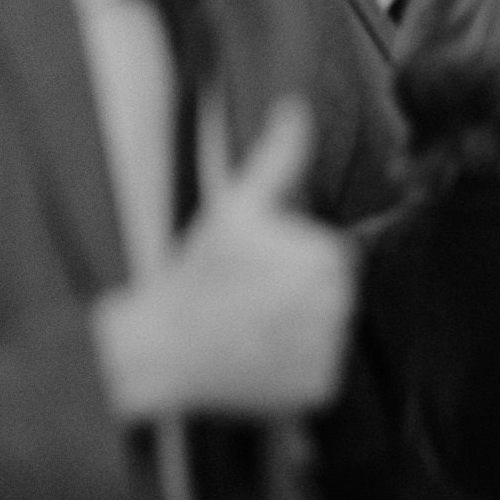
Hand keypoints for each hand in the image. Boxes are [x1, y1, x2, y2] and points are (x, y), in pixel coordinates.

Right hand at [93, 100, 352, 419]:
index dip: (290, 260)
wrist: (160, 351)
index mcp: (329, 260)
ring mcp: (331, 353)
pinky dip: (292, 368)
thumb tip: (296, 107)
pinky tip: (254, 357)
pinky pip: (318, 373)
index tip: (253, 270)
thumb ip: (276, 157)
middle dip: (296, 295)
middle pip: (333, 296)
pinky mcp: (320, 392)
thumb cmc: (195, 275)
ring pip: (326, 334)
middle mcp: (340, 308)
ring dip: (294, 330)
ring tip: (246, 327)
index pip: (332, 257)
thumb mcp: (234, 207)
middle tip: (246, 300)